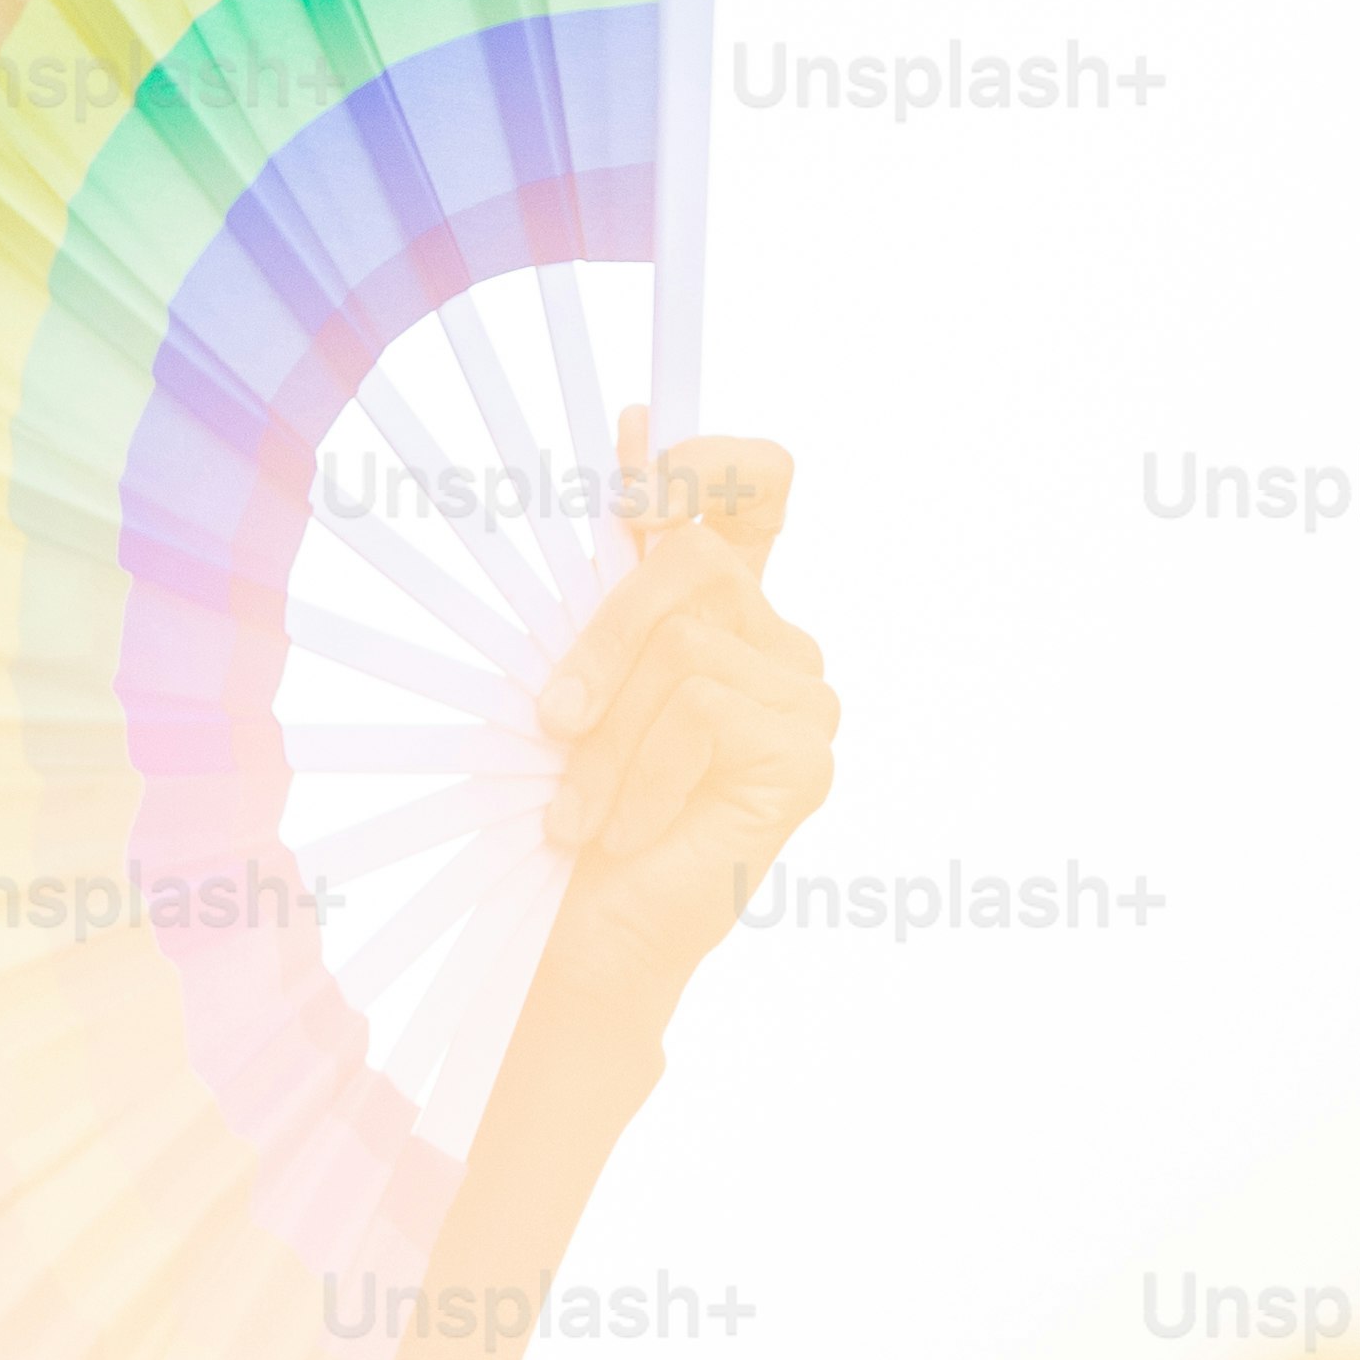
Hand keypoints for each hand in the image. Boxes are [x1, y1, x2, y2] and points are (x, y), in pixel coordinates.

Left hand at [528, 412, 836, 1003]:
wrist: (584, 937)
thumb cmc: (564, 810)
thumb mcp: (570, 674)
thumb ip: (604, 568)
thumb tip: (635, 421)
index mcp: (721, 610)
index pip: (758, 488)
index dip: (710, 460)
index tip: (631, 472)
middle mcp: (776, 643)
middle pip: (694, 562)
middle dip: (600, 637)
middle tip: (551, 723)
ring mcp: (804, 699)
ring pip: (686, 645)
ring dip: (604, 737)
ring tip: (578, 812)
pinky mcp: (809, 755)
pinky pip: (703, 710)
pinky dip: (638, 774)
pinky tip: (626, 832)